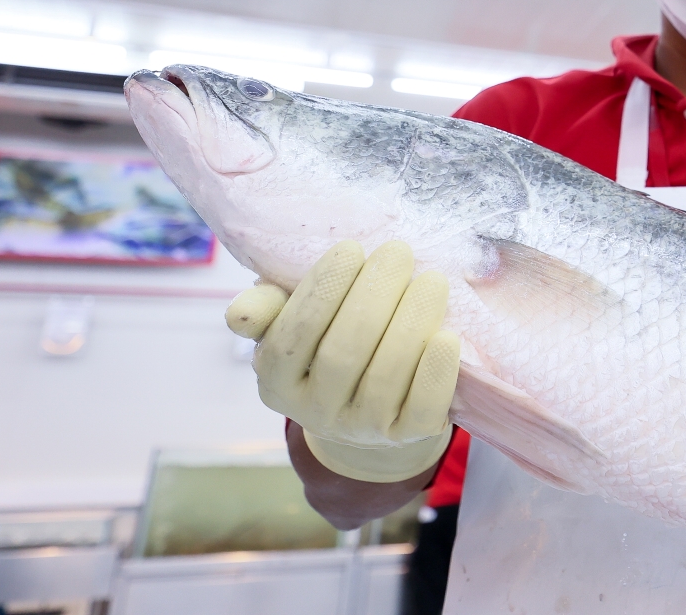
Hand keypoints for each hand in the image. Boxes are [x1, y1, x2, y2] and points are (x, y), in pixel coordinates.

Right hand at [226, 240, 460, 482]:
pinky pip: (422, 408)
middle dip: (374, 295)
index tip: (352, 249)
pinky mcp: (406, 437)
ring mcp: (361, 429)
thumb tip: (238, 314)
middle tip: (399, 252)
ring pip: (384, 376)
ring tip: (431, 281)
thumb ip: (267, 308)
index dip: (321, 291)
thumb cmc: (329, 339)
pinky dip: (435, 372)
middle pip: (343, 353)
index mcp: (277, 380)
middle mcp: (313, 411)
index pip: (293, 336)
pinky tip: (447, 337)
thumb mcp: (292, 319)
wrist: (373, 402)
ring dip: (411, 322)